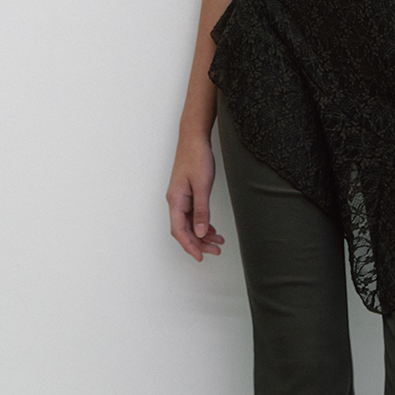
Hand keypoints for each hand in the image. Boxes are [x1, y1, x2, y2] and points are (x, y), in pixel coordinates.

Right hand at [167, 134, 225, 259]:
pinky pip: (193, 215)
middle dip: (199, 243)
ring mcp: (181, 198)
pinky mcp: (188, 193)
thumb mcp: (202, 185)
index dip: (189, 246)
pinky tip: (212, 228)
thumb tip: (201, 232)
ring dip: (203, 234)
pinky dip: (203, 223)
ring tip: (218, 241)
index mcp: (175, 200)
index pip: (179, 231)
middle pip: (184, 230)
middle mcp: (176, 201)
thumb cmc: (196, 157)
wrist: (194, 138)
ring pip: (190, 223)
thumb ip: (202, 210)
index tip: (200, 257)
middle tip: (215, 250)